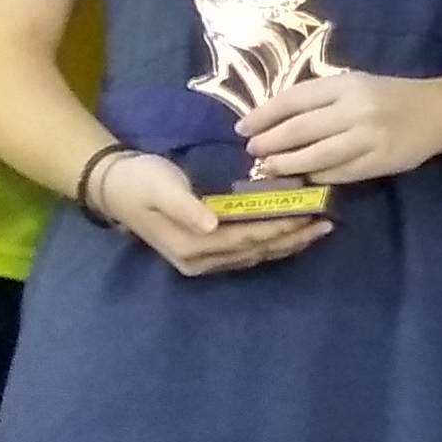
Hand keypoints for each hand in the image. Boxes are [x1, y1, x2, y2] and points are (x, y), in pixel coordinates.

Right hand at [95, 153, 332, 279]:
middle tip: (327, 223)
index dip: (277, 228)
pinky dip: (270, 242)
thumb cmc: (141, 181)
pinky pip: (245, 251)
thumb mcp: (161, 188)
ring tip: (318, 229)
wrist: (115, 186)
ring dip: (286, 243)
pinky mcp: (205, 252)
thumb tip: (211, 225)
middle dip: (292, 238)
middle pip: (255, 251)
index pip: (245, 238)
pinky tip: (291, 233)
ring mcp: (202, 261)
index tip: (307, 216)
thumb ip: (186, 207)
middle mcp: (200, 261)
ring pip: (254, 254)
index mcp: (191, 246)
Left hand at [240, 66, 441, 185]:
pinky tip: (303, 177)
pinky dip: (316, 176)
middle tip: (252, 152)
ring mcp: (368, 137)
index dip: (264, 114)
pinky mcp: (379, 162)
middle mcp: (355, 109)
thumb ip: (319, 98)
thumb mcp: (354, 84)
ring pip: (317, 155)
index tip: (242, 127)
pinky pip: (339, 173)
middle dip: (270, 142)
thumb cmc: (386, 96)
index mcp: (345, 84)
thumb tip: (272, 120)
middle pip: (301, 129)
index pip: (294, 99)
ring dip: (288, 164)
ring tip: (268, 169)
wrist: (436, 112)